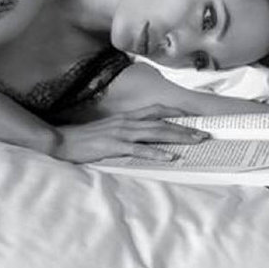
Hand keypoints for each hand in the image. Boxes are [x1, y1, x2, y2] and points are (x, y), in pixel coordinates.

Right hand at [49, 105, 208, 163]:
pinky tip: (170, 156)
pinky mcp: (114, 145)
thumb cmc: (85, 139)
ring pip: (155, 131)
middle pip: (161, 121)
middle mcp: (126, 121)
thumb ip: (125, 133)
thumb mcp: (108, 132)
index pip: (155, 111)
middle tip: (205, 133)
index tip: (194, 119)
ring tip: (196, 141)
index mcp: (125, 118)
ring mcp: (120, 132)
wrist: (63, 141)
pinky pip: (140, 148)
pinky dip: (156, 151)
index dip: (175, 113)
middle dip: (185, 127)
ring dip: (178, 136)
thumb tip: (141, 139)